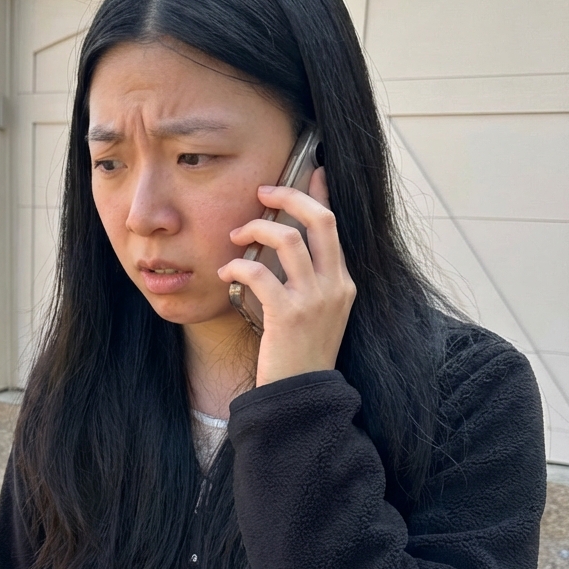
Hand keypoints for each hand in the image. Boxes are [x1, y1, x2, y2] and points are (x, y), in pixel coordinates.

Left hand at [217, 168, 355, 386]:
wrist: (301, 398)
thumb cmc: (299, 356)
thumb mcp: (314, 315)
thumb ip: (307, 282)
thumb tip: (285, 249)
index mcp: (343, 283)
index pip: (334, 226)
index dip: (321, 194)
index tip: (311, 170)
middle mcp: (335, 286)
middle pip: (318, 220)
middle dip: (288, 196)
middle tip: (261, 192)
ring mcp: (315, 300)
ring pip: (288, 239)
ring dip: (256, 229)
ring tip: (234, 237)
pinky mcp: (288, 315)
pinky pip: (259, 273)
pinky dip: (237, 266)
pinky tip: (225, 273)